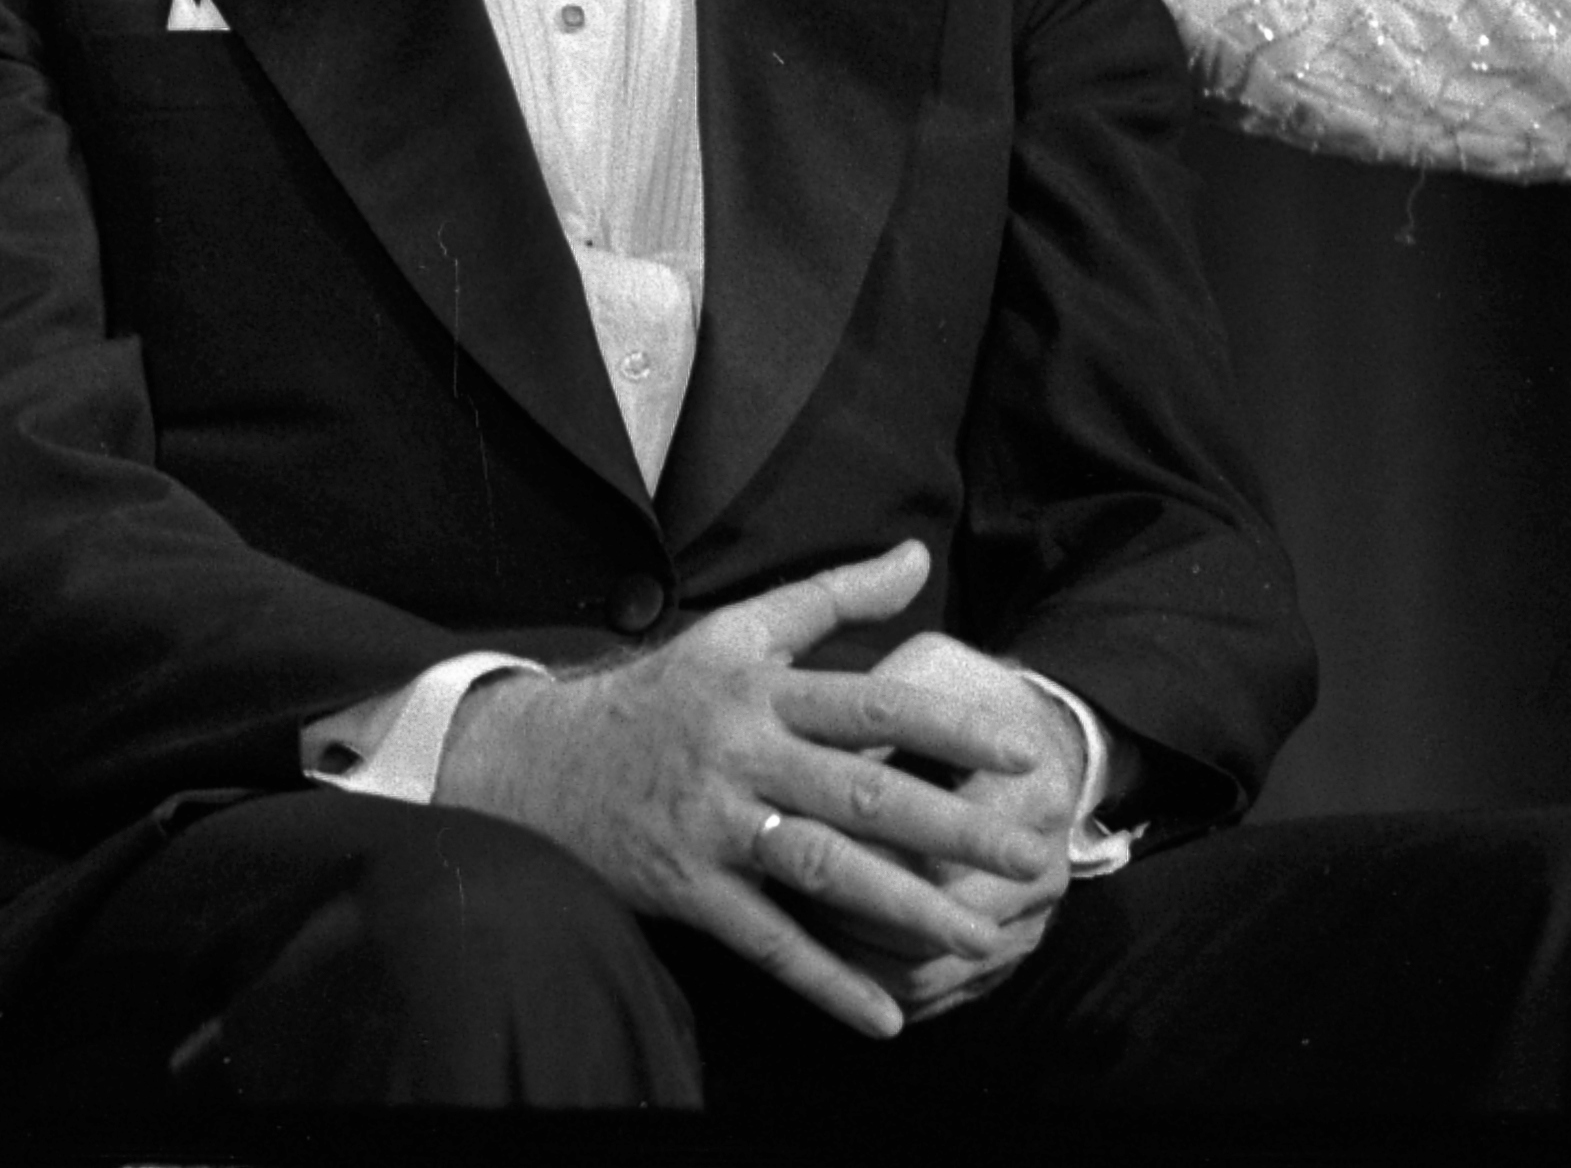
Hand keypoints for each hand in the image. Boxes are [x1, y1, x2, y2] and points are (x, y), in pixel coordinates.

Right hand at [429, 540, 1058, 1040]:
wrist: (538, 764)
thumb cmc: (661, 695)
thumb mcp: (738, 630)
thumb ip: (834, 596)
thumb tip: (915, 554)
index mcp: (762, 690)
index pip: (875, 705)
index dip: (952, 728)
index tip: (1024, 755)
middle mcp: (743, 755)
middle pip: (864, 792)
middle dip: (955, 826)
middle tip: (1032, 854)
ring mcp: (714, 827)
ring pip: (824, 870)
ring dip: (907, 908)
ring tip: (980, 936)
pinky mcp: (688, 890)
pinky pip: (768, 943)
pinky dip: (827, 982)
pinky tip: (885, 1016)